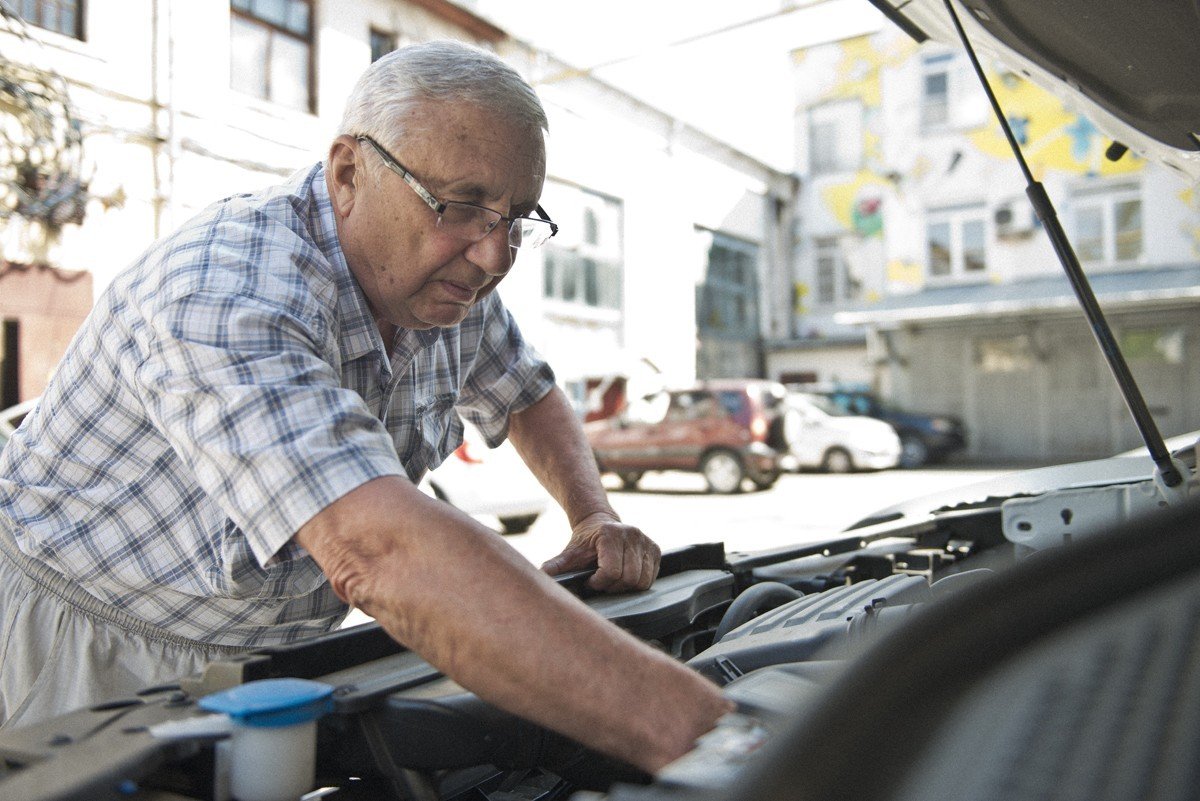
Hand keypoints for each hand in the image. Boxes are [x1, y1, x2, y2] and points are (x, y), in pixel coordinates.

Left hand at [541, 512, 660, 592]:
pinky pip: (650, 578)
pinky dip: (637, 583)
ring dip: (626, 587)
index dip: (599, 583)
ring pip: (642, 580)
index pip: (612, 571)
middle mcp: (632, 534)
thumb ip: (557, 565)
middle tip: (601, 583)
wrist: (600, 524)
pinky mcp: (655, 549)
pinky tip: (624, 577)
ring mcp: (646, 541)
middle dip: (613, 587)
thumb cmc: (584, 542)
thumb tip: (542, 575)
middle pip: (629, 578)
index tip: (590, 581)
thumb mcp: (570, 553)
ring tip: (612, 580)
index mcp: (611, 533)